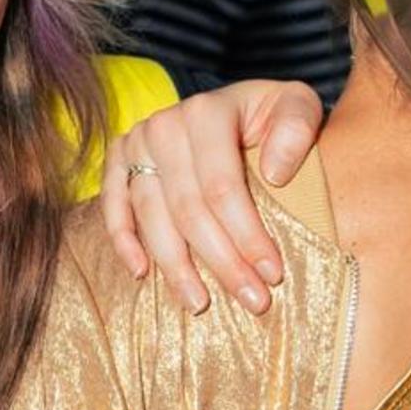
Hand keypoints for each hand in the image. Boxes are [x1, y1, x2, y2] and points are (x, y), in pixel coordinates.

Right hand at [99, 79, 325, 313]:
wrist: (237, 105)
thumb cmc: (271, 115)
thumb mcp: (298, 105)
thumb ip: (298, 127)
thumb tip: (274, 174)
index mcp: (207, 112)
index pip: (222, 187)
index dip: (247, 235)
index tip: (273, 274)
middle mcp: (164, 125)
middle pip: (188, 209)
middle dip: (222, 262)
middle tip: (252, 301)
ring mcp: (136, 142)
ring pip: (151, 217)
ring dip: (175, 267)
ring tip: (201, 304)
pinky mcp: (119, 159)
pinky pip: (112, 206)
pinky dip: (123, 242)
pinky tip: (142, 274)